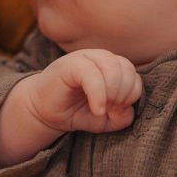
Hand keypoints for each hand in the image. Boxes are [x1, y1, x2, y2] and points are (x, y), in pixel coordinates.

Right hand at [27, 49, 142, 134]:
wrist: (42, 110)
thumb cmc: (74, 111)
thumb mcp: (104, 120)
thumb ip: (122, 117)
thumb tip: (127, 109)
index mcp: (111, 66)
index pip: (133, 75)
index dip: (131, 96)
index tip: (116, 111)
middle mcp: (100, 57)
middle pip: (127, 69)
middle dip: (123, 95)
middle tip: (110, 111)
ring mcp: (84, 57)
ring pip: (113, 68)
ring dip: (113, 94)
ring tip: (102, 109)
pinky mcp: (69, 64)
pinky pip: (92, 75)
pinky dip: (99, 95)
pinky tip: (96, 109)